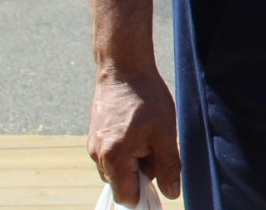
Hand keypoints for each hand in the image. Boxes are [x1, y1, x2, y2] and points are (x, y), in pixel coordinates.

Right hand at [89, 66, 180, 205]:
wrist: (124, 69)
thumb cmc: (146, 98)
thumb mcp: (166, 132)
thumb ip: (169, 165)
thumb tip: (171, 193)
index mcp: (113, 158)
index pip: (126, 196)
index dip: (146, 194)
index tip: (163, 181)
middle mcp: (98, 156)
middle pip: (122, 183)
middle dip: (143, 173)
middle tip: (158, 146)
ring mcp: (94, 146)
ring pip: (119, 169)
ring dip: (136, 160)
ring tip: (149, 134)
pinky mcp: (96, 137)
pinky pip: (113, 155)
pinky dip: (128, 150)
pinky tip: (140, 129)